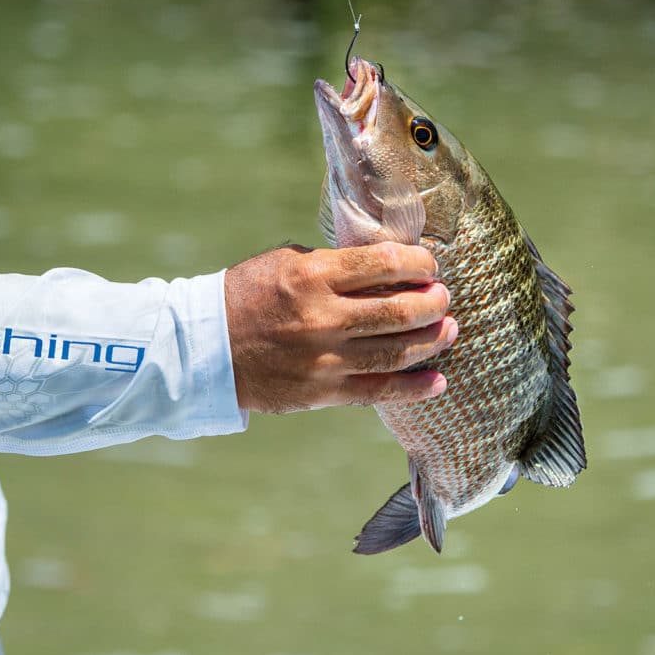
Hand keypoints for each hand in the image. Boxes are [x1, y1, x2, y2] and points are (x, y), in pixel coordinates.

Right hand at [224, 243, 456, 412]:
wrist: (206, 347)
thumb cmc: (247, 295)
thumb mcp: (285, 262)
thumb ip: (334, 265)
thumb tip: (385, 270)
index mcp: (312, 275)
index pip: (384, 264)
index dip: (419, 264)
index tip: (429, 266)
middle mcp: (322, 317)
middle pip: (399, 310)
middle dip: (433, 303)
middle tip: (444, 298)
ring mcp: (324, 359)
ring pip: (395, 352)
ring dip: (431, 341)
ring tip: (449, 330)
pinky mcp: (321, 392)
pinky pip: (377, 391)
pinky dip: (413, 388)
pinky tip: (437, 380)